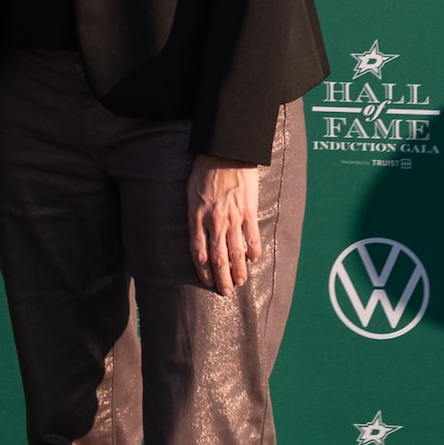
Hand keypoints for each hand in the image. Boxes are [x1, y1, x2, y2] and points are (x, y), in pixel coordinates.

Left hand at [187, 156, 261, 293]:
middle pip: (218, 258)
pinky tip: (254, 260)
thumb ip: (194, 216)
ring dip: (239, 270)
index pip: (198, 252)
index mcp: (196, 218)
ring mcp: (232, 218)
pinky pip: (252, 237)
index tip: (207, 281)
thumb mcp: (190, 193)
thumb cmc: (204, 170)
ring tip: (240, 282)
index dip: (203, 270)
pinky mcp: (248, 211)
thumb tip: (198, 234)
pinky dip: (253, 251)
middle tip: (225, 292)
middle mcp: (214, 222)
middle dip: (222, 278)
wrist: (225, 152)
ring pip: (236, 252)